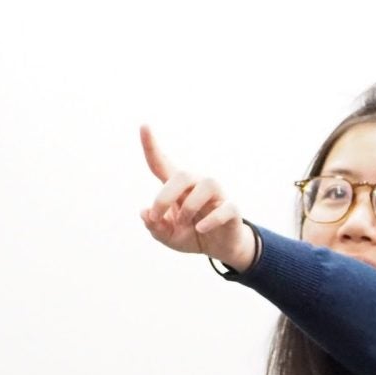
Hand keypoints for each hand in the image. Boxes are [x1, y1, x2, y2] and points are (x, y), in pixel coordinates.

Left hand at [138, 125, 257, 269]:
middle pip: (182, 175)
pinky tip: (201, 229)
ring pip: (206, 185)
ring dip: (189, 207)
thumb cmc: (191, 234)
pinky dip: (211, 220)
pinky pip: (225, 209)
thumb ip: (154, 226)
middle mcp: (197, 186)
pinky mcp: (232, 210)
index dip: (151, 145)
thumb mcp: (167, 236)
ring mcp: (217, 196)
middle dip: (164, 196)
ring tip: (186, 224)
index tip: (144, 125)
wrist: (219, 249)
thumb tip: (146, 212)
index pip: (161, 163)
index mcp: (177, 188)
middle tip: (157, 218)